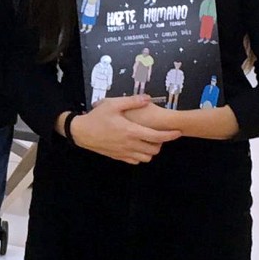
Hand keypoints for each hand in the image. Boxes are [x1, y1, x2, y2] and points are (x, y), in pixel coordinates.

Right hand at [63, 96, 180, 164]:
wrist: (81, 132)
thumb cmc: (97, 117)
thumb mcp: (113, 104)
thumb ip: (132, 101)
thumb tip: (148, 98)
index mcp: (131, 131)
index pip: (157, 136)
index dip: (170, 135)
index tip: (177, 132)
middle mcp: (130, 144)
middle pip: (154, 150)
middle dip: (160, 143)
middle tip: (159, 133)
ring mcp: (124, 153)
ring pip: (146, 158)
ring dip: (150, 150)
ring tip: (148, 140)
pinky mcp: (118, 157)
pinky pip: (135, 161)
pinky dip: (140, 155)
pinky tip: (137, 146)